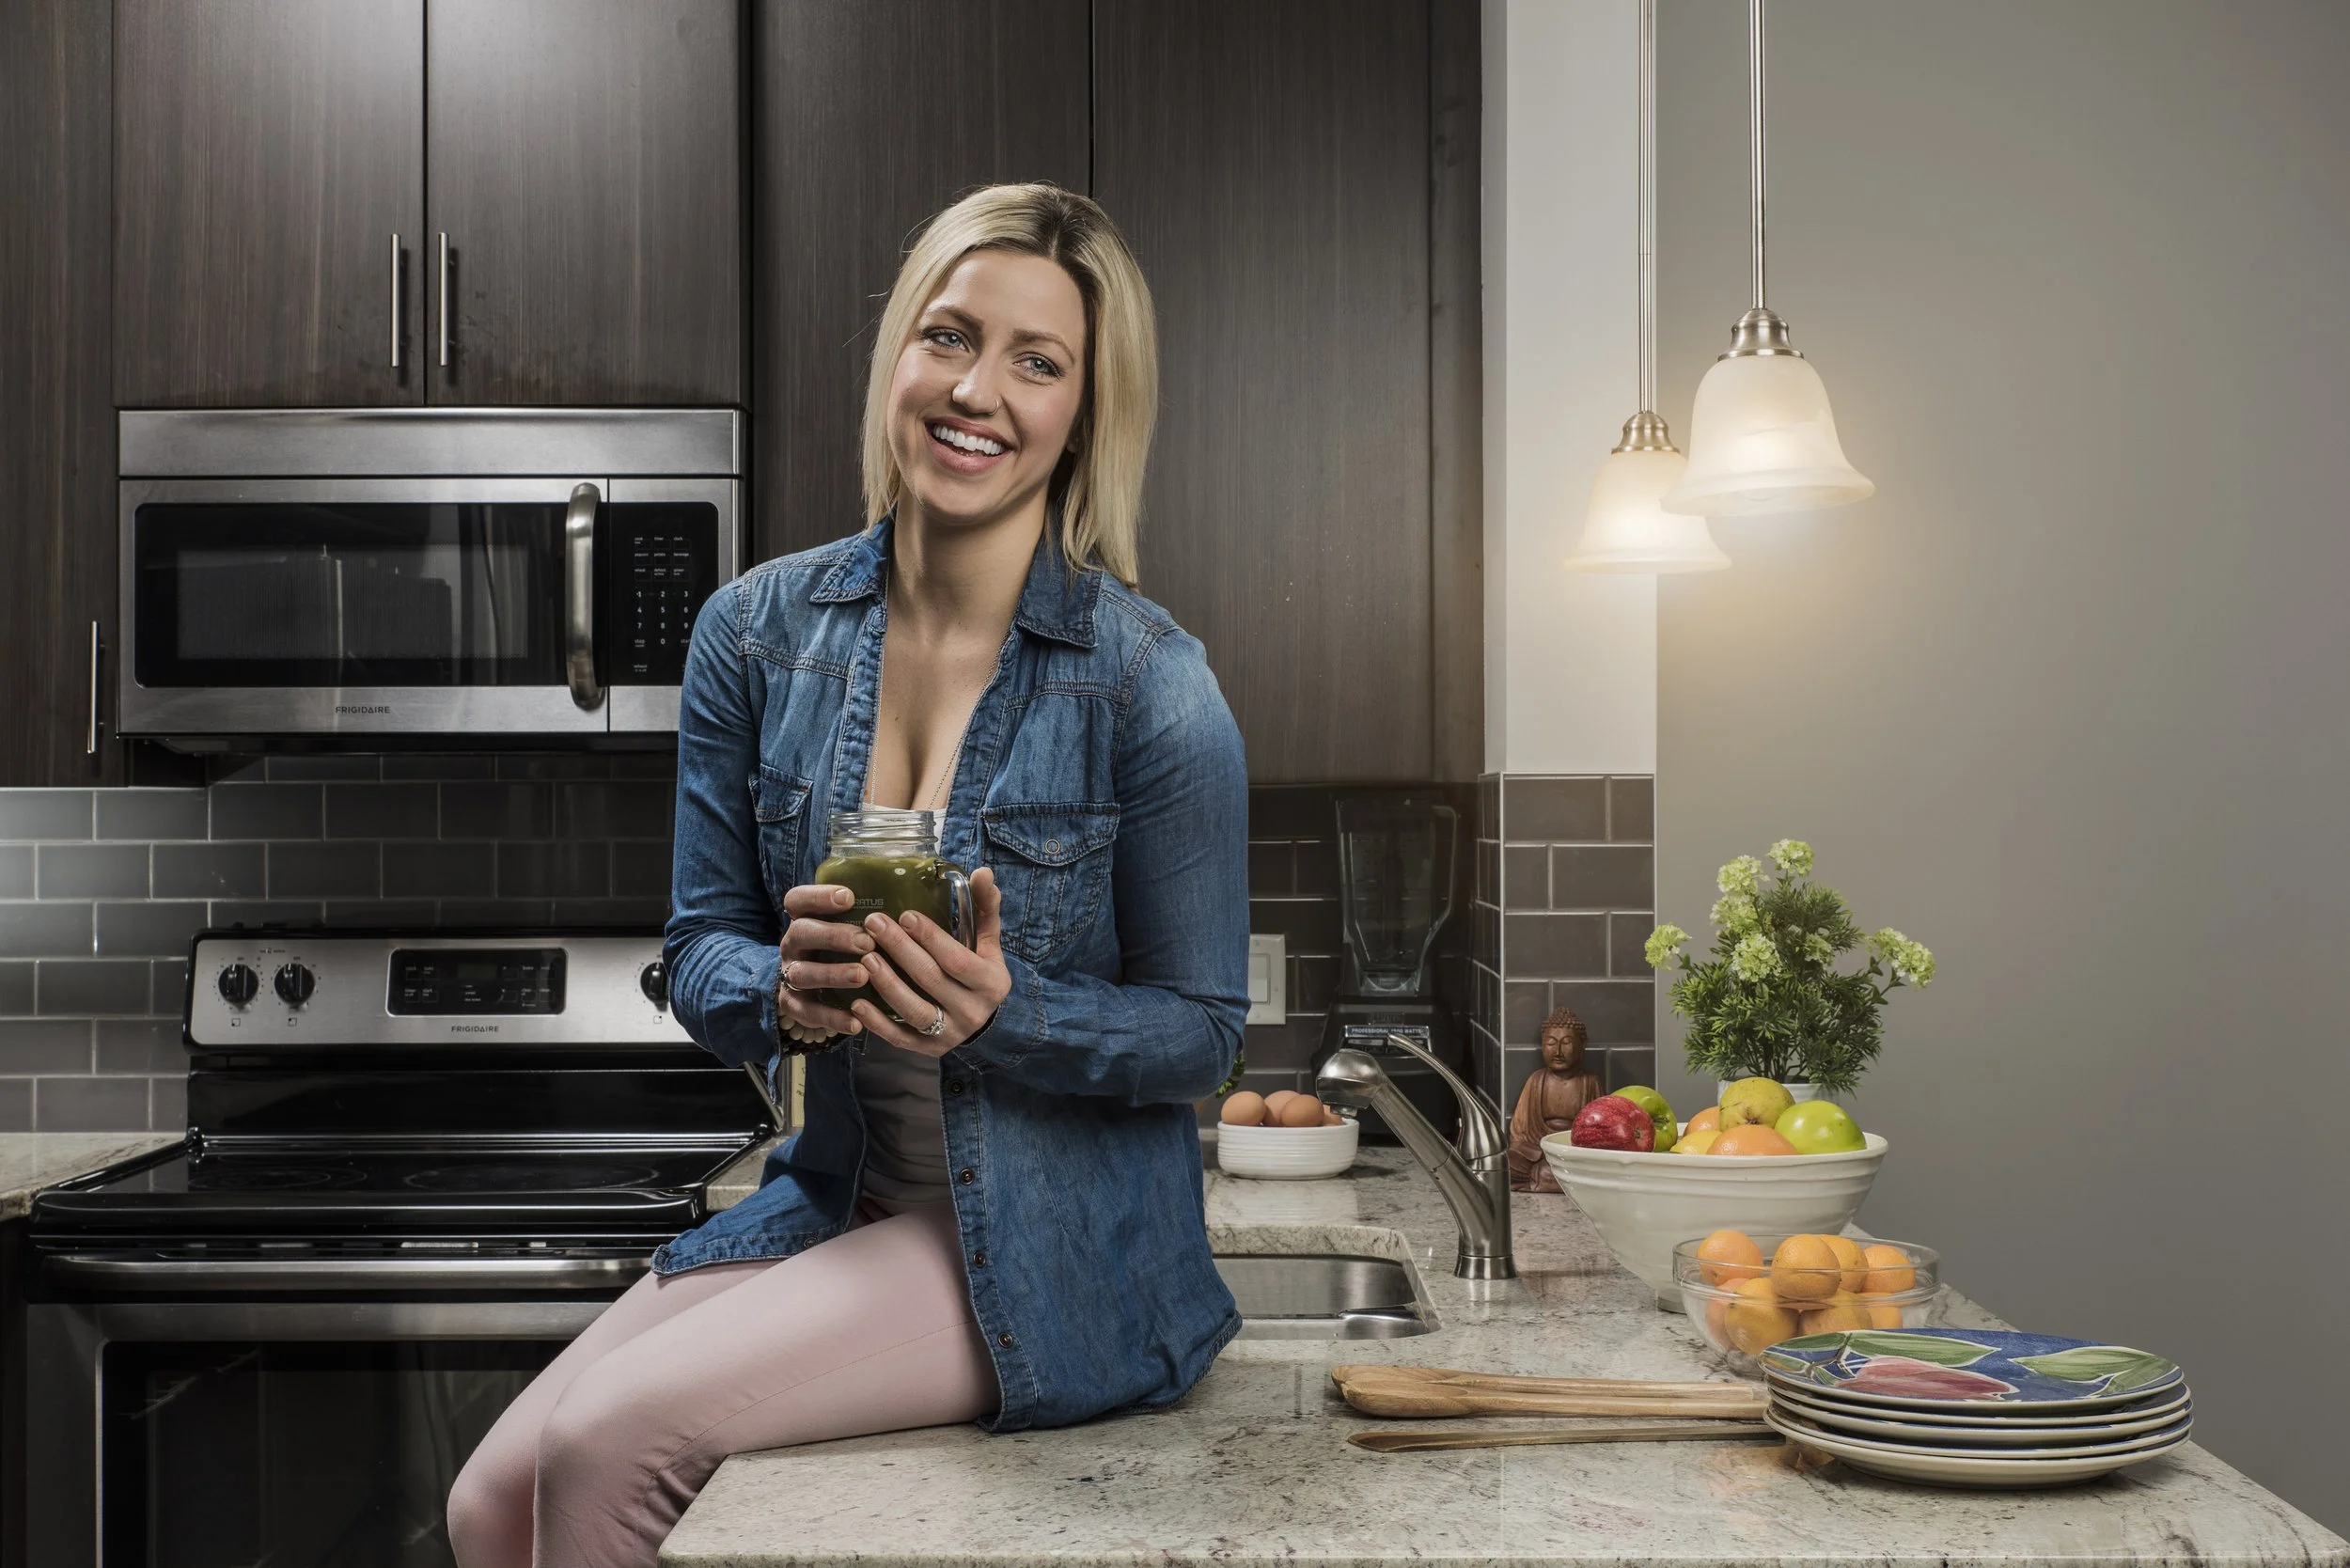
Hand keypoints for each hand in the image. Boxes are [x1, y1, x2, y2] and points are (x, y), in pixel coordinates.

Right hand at [775, 883, 876, 1039]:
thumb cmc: (844, 949)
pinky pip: (808, 1012)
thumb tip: (915, 901)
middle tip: (866, 942)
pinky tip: (856, 1022)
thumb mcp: (849, 928)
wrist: (811, 988)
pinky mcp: (794, 1005)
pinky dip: (832, 1017)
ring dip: (832, 974)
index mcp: (805, 919)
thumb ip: (868, 917)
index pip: (798, 900)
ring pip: (803, 973)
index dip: (818, 896)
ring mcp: (791, 975)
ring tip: (862, 976)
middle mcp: (793, 945)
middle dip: (833, 936)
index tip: (849, 897)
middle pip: (801, 932)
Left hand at [852, 866, 1011, 1057]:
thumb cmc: (980, 973)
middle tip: (873, 923)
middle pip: (931, 980)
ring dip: (887, 984)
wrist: (986, 1022)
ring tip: (864, 958)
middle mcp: (973, 1012)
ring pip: (914, 1010)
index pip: (958, 960)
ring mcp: (950, 1034)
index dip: (931, 938)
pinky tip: (857, 1003)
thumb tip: (982, 871)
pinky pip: (900, 1038)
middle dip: (900, 950)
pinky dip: (877, 1023)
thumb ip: (983, 909)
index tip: (905, 915)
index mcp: (991, 983)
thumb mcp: (988, 943)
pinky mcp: (928, 1050)